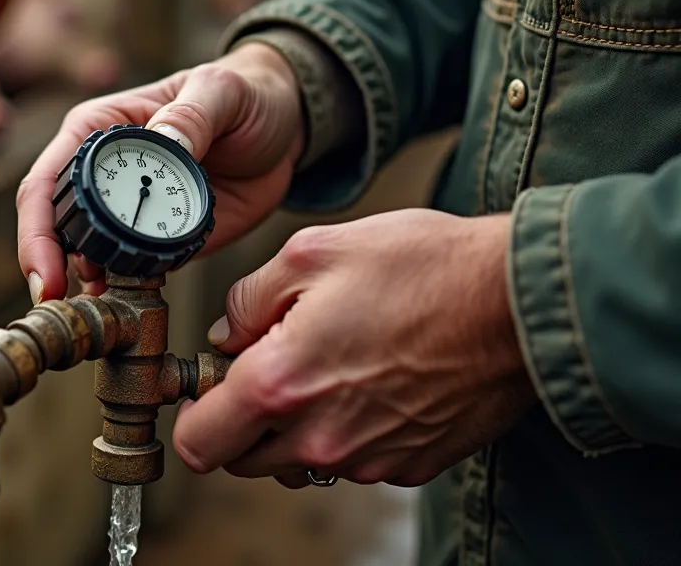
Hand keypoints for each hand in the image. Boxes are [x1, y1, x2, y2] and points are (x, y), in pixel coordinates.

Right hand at [17, 43, 305, 302]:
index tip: (46, 273)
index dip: (37, 230)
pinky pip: (134, 272)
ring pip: (87, 257)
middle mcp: (103, 176)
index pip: (45, 183)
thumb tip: (163, 140)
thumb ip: (192, 113)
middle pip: (53, 228)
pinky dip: (126, 293)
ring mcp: (129, 212)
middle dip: (51, 267)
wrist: (285, 128)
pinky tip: (128, 306)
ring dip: (87, 285)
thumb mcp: (222, 92)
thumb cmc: (245, 93)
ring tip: (100, 306)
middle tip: (62, 299)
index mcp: (96, 131)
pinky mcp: (160, 240)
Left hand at [172, 209, 536, 487]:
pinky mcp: (409, 466)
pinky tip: (375, 381)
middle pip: (243, 460)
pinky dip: (351, 431)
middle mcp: (320, 436)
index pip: (198, 443)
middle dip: (243, 420)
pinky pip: (355, 461)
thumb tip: (228, 334)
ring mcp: (368, 458)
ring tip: (331, 367)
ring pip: (298, 464)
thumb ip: (250, 297)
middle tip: (272, 365)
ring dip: (295, 428)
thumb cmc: (424, 269)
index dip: (195, 414)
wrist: (521, 302)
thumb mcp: (315, 251)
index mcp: (281, 384)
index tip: (211, 385)